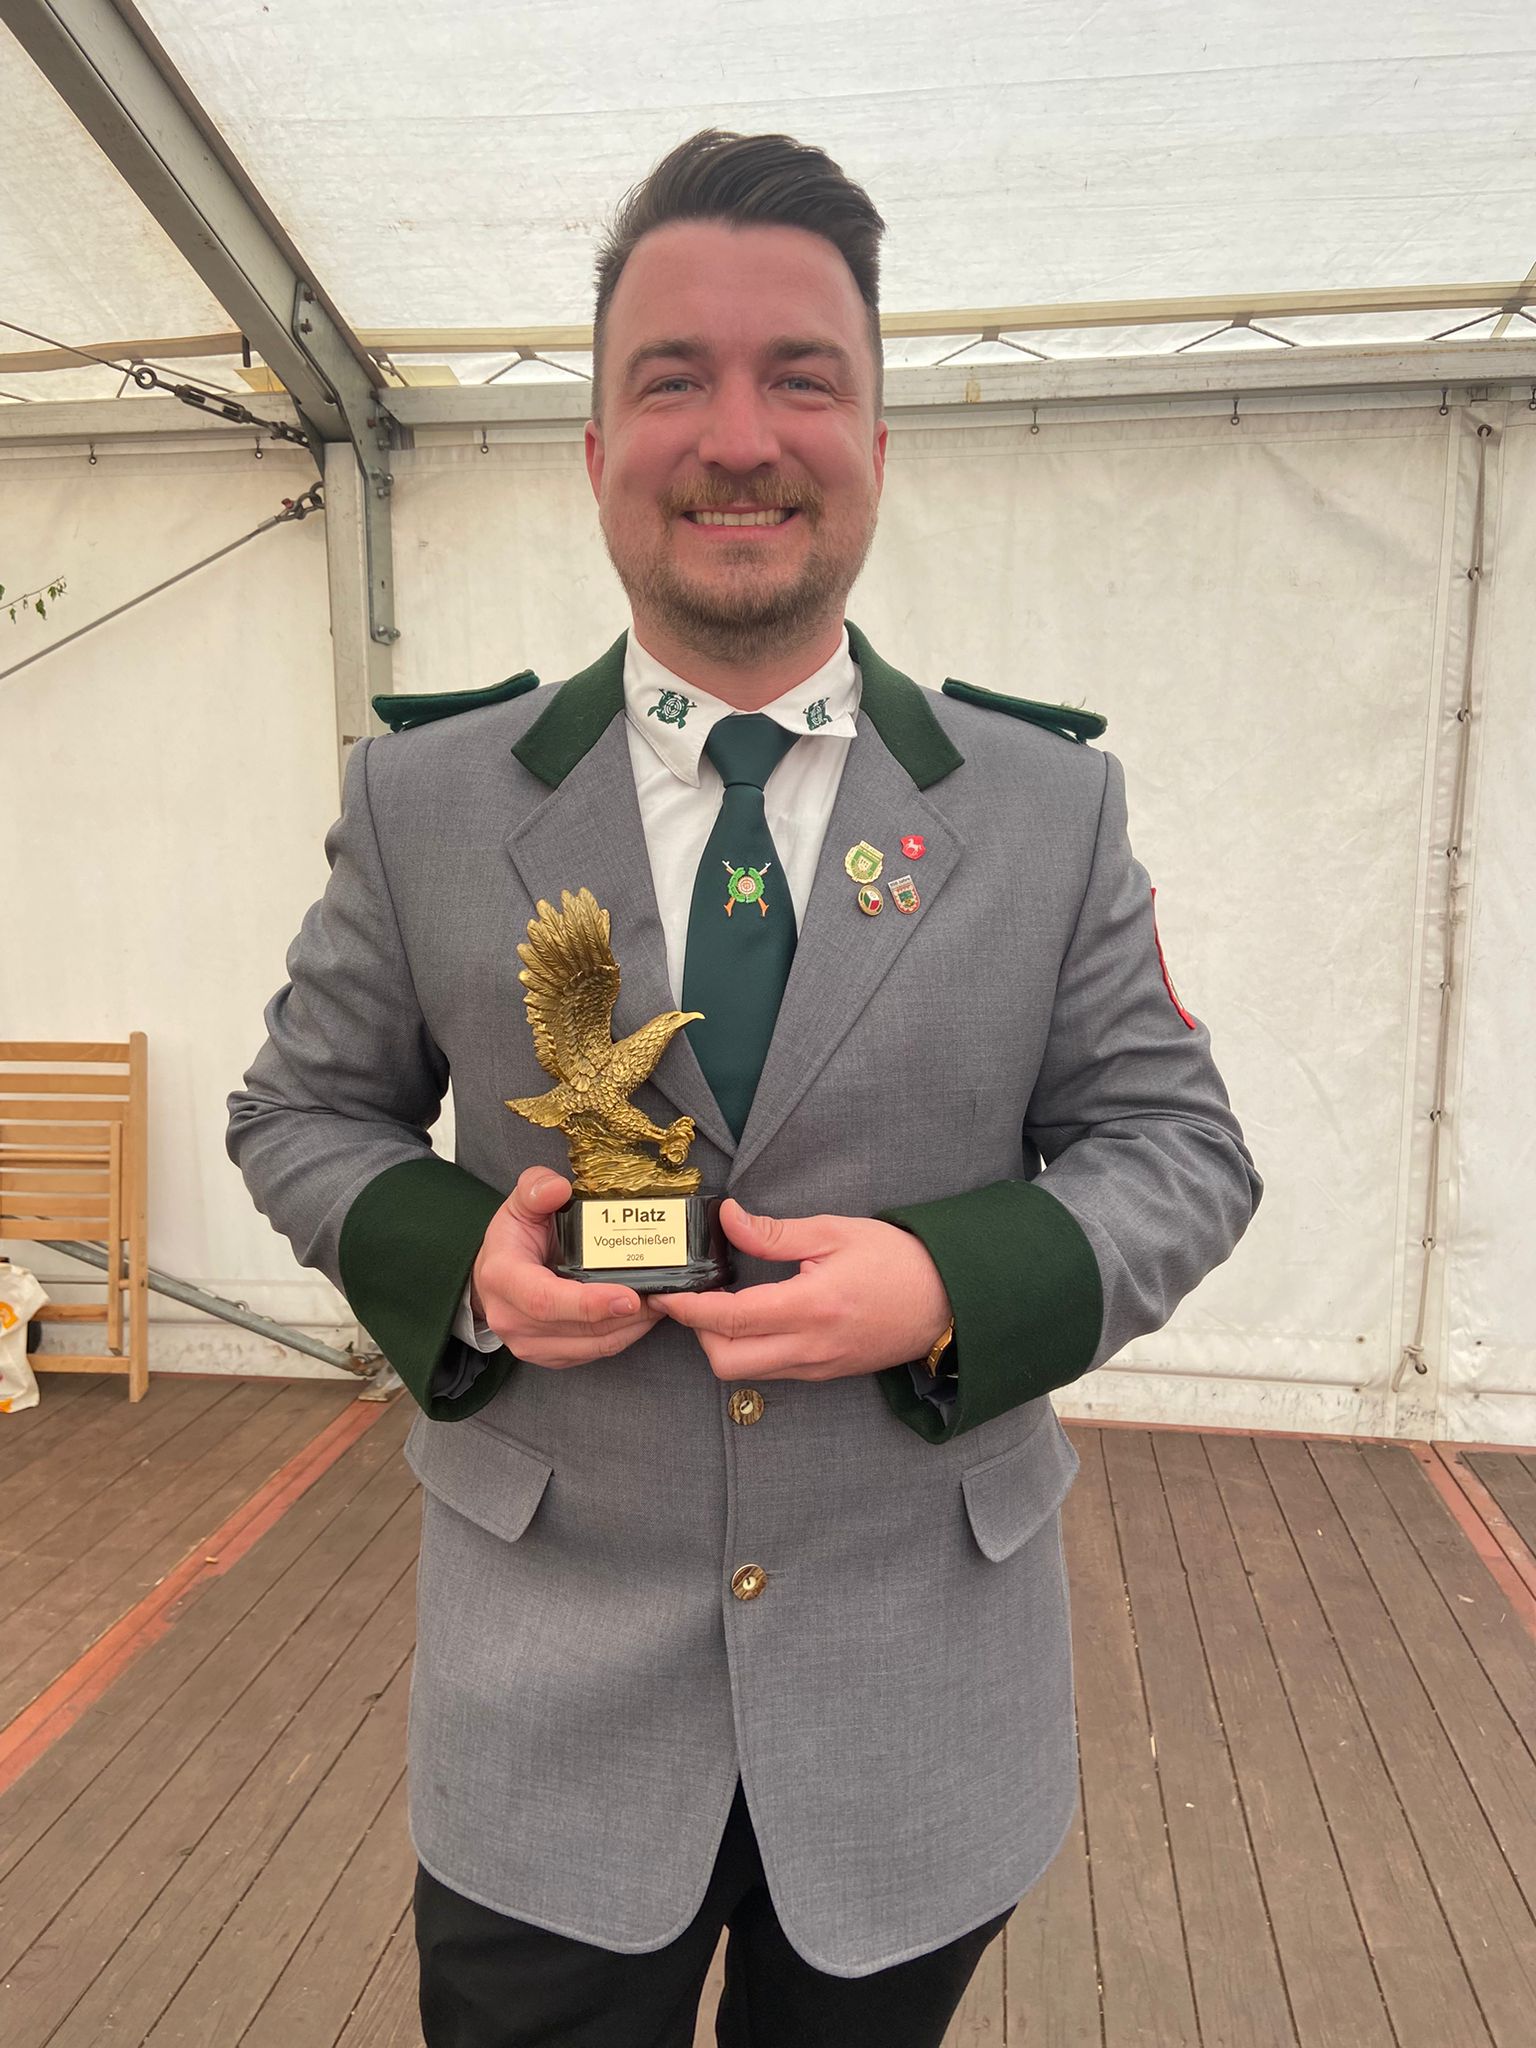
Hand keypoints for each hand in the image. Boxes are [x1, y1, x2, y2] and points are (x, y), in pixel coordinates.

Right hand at [471, 1167, 661, 1367]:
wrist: (492, 1279)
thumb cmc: (512, 1240)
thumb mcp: (519, 1205)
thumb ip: (536, 1189)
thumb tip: (558, 1188)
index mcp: (504, 1278)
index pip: (546, 1300)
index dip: (589, 1303)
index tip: (630, 1298)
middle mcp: (512, 1319)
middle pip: (578, 1328)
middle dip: (627, 1316)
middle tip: (663, 1294)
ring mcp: (530, 1344)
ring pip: (592, 1346)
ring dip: (632, 1327)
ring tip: (660, 1301)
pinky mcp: (550, 1356)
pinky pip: (594, 1353)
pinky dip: (623, 1335)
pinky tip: (643, 1315)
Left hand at [654, 1199, 950, 1381]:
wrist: (949, 1300)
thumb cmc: (896, 1259)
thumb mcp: (834, 1232)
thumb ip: (774, 1233)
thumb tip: (728, 1218)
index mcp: (812, 1307)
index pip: (732, 1318)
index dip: (690, 1309)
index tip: (665, 1295)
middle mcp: (811, 1347)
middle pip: (727, 1362)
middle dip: (699, 1334)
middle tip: (696, 1299)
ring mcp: (818, 1367)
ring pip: (746, 1372)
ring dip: (724, 1344)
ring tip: (723, 1306)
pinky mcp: (825, 1374)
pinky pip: (772, 1372)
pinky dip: (751, 1351)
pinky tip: (755, 1319)